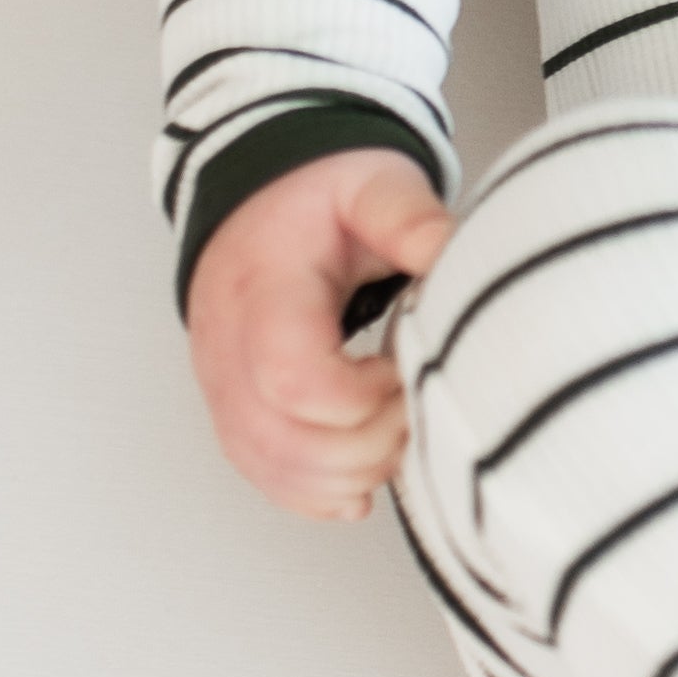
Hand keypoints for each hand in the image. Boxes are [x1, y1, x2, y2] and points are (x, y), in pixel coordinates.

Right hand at [184, 147, 455, 521]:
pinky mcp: (234, 411)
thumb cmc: (319, 197)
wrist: (260, 200)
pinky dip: (317, 492)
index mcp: (262, 292)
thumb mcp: (371, 184)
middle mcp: (228, 349)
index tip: (404, 365)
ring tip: (398, 429)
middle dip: (367, 443)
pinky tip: (363, 483)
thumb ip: (408, 216)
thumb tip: (454, 251)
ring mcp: (223, 387)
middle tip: (414, 403)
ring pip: (274, 468)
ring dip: (349, 472)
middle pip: (284, 440)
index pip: (293, 379)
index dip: (362, 396)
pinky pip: (264, 475)